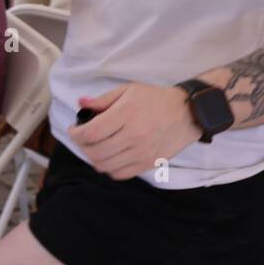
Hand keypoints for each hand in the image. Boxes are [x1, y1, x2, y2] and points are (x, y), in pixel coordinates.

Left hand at [67, 84, 201, 180]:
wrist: (189, 113)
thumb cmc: (156, 99)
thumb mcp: (128, 91)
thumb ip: (102, 100)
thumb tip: (80, 103)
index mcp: (126, 114)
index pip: (90, 133)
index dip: (75, 134)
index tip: (74, 129)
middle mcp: (134, 136)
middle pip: (95, 152)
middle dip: (82, 146)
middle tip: (83, 138)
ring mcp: (142, 152)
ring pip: (104, 166)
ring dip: (94, 158)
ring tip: (96, 147)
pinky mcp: (149, 163)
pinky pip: (119, 174)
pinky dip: (109, 168)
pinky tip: (110, 157)